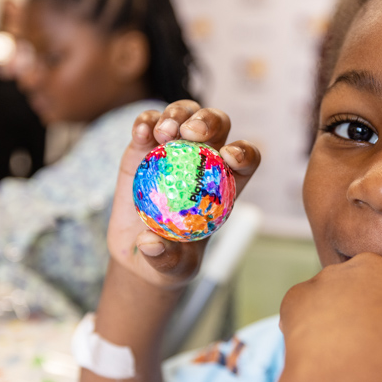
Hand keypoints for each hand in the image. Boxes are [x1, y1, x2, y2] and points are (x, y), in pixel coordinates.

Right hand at [107, 100, 260, 288]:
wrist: (136, 251)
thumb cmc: (169, 259)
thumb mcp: (172, 268)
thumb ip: (165, 259)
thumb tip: (150, 243)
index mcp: (224, 185)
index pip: (245, 159)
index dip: (244, 153)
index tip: (229, 157)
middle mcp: (203, 160)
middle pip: (218, 125)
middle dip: (209, 121)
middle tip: (190, 134)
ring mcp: (173, 149)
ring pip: (186, 114)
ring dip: (178, 114)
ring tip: (164, 132)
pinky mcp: (143, 147)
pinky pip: (149, 124)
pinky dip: (146, 121)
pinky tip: (141, 133)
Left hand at [274, 253, 381, 381]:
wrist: (358, 378)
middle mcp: (368, 266)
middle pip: (363, 282)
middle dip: (361, 306)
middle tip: (361, 343)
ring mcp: (330, 277)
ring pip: (329, 292)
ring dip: (330, 315)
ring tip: (335, 353)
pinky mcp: (299, 293)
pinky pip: (300, 307)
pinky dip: (301, 326)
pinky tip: (311, 351)